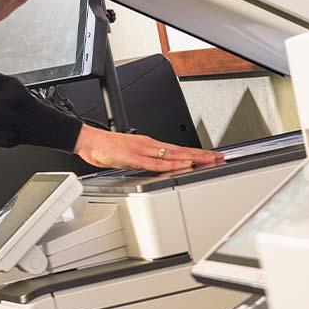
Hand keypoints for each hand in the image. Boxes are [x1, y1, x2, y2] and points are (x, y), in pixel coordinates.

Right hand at [75, 126, 223, 173]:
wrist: (89, 141)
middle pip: (181, 150)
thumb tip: (157, 167)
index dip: (196, 152)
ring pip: (173, 155)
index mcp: (150, 145)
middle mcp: (150, 145)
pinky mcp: (135, 158)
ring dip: (192, 158)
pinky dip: (172, 163)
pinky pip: (157, 162)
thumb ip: (145, 160)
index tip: (210, 155)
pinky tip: (183, 164)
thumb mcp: (131, 155)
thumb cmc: (107, 149)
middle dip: (201, 154)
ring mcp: (144, 151)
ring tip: (208, 160)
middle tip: (219, 156)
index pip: (178, 149)